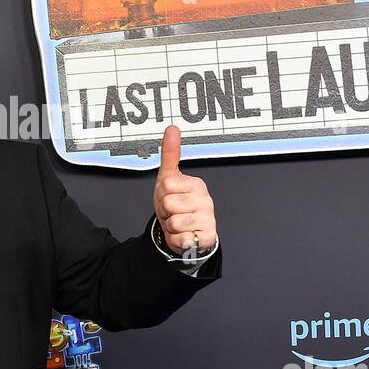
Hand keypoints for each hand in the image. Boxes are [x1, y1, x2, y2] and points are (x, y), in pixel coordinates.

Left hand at [152, 124, 216, 257]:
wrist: (185, 233)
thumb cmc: (176, 205)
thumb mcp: (168, 178)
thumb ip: (170, 153)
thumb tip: (172, 128)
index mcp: (196, 184)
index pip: (165, 185)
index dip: (161, 194)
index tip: (168, 197)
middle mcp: (205, 200)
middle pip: (168, 203)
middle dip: (165, 212)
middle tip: (173, 213)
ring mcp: (208, 218)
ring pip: (174, 222)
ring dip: (171, 227)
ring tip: (179, 224)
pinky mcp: (208, 236)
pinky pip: (182, 238)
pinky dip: (178, 240)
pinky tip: (185, 236)